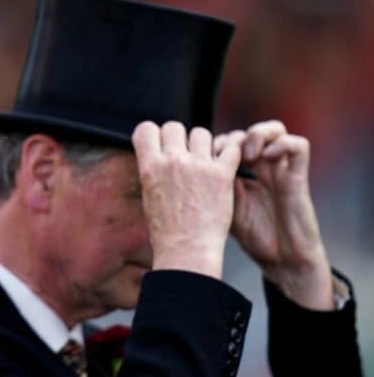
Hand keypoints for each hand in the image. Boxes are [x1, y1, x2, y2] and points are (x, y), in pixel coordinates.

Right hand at [133, 121, 241, 278]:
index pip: (146, 129)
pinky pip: (230, 148)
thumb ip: (153, 171)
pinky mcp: (222, 174)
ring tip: (205, 163)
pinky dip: (229, 153)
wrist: (187, 250)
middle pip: (175, 127)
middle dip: (179, 138)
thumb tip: (158, 156)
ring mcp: (199, 166)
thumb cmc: (166, 231)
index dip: (153, 134)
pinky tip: (226, 164)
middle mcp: (173, 161)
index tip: (158, 143)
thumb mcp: (149, 196)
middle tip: (184, 155)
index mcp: (150, 167)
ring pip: (202, 133)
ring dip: (203, 145)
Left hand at [219, 120, 333, 308]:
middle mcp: (260, 167)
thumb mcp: (220, 207)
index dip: (213, 143)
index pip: (225, 141)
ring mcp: (280, 169)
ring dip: (258, 134)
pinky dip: (282, 144)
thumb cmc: (249, 235)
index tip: (202, 158)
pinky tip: (267, 157)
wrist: (279, 257)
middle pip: (246, 132)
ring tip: (247, 154)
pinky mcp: (298, 176)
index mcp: (239, 173)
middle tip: (222, 156)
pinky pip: (298, 145)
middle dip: (232, 138)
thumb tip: (174, 172)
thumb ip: (205, 186)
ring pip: (274, 129)